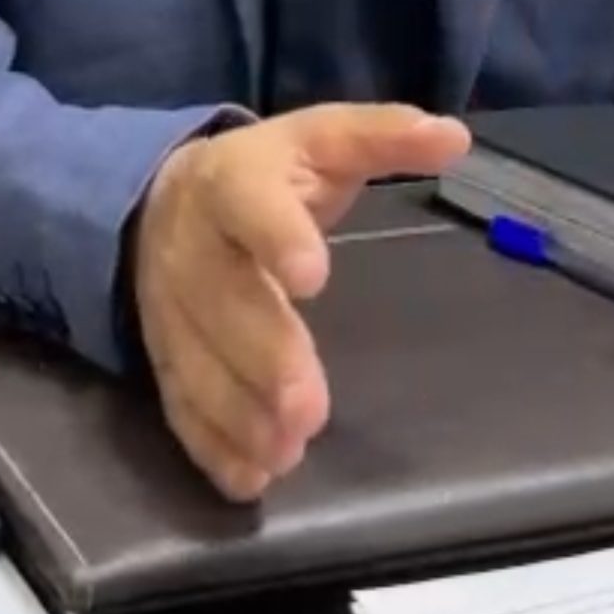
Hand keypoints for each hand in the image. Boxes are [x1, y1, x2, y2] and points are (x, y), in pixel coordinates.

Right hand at [132, 104, 468, 501]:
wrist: (159, 199)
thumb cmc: (264, 174)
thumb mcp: (320, 138)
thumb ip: (383, 136)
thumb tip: (454, 136)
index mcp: (234, 182)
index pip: (249, 204)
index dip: (277, 237)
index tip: (315, 276)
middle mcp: (193, 247)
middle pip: (223, 302)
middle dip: (264, 357)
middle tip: (309, 408)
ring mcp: (171, 308)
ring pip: (198, 363)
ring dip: (239, 413)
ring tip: (286, 453)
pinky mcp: (165, 356)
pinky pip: (180, 402)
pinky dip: (211, 444)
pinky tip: (251, 478)